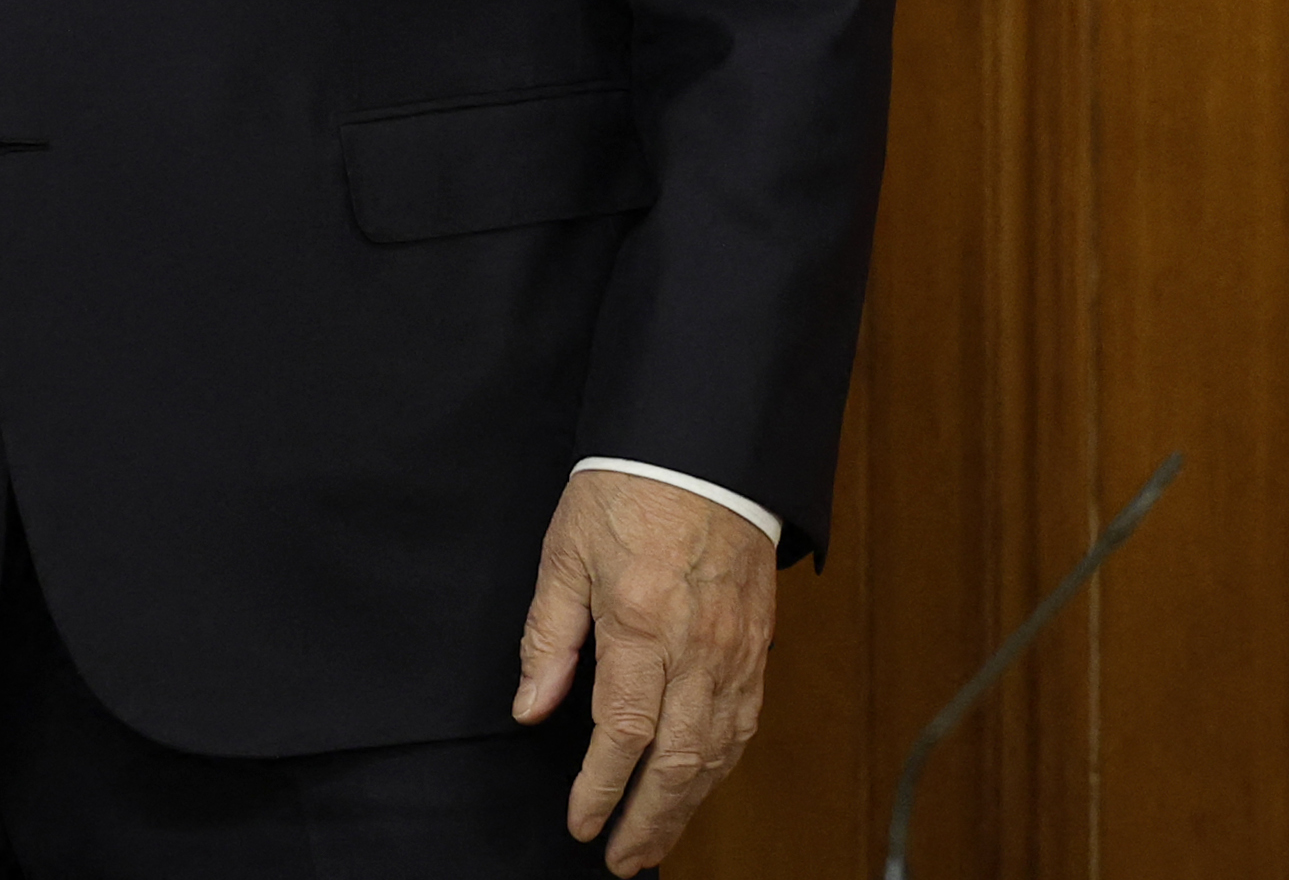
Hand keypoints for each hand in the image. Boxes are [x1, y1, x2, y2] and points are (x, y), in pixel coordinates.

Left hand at [516, 469, 778, 872]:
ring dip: (686, 806)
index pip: (622, 733)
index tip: (580, 823)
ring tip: (654, 840)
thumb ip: (548, 636)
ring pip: (719, 752)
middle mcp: (698, 648)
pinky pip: (744, 723)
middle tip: (621, 861)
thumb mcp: (564, 553)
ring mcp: (737, 651)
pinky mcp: (758, 646)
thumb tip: (530, 707)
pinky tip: (698, 785)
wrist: (703, 449)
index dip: (601, 789)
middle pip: (679, 760)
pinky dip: (720, 766)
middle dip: (649, 821)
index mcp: (642, 623)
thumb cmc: (626, 491)